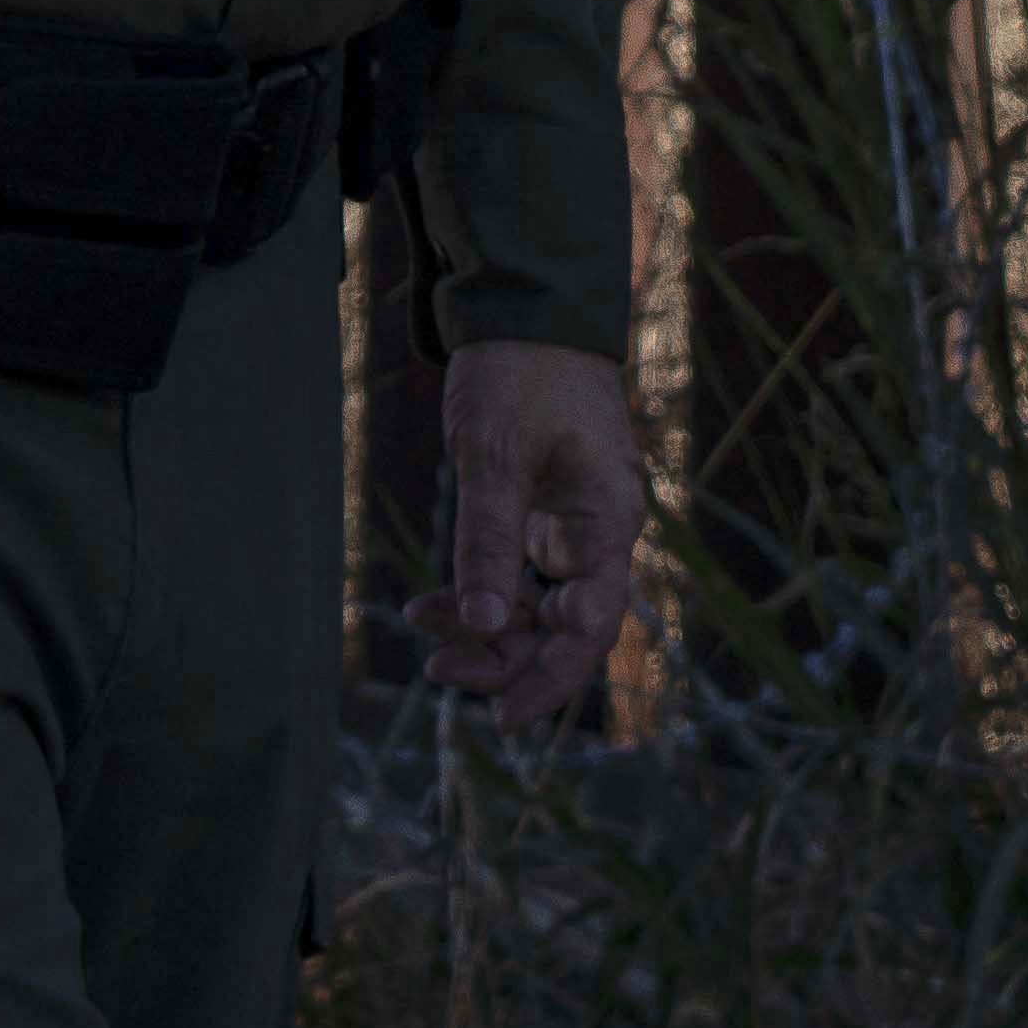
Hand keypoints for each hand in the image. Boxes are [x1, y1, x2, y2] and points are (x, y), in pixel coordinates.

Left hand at [418, 339, 645, 724]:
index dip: (551, 679)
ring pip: (534, 606)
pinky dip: (475, 591)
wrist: (525, 308)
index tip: (504, 718)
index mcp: (605, 522)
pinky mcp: (539, 512)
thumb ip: (489, 540)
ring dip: (483, 629)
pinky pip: (513, 573)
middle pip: (561, 627)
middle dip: (503, 658)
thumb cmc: (520, 373)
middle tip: (439, 678)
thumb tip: (485, 623)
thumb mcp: (495, 455)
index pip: (589, 627)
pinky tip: (428, 605)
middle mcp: (596, 532)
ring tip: (421, 635)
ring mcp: (569, 524)